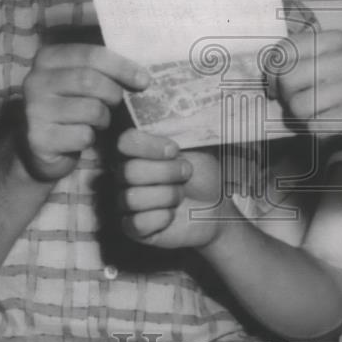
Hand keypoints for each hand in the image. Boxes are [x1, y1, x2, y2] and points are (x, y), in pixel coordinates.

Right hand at [20, 44, 148, 181]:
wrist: (42, 146)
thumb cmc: (73, 106)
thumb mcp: (84, 80)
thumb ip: (104, 68)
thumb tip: (143, 72)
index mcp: (49, 58)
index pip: (91, 54)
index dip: (122, 67)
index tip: (144, 80)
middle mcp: (35, 80)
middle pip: (90, 81)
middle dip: (113, 94)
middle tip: (117, 103)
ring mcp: (34, 110)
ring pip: (90, 109)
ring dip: (104, 118)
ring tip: (99, 120)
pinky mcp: (38, 138)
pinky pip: (82, 135)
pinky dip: (91, 138)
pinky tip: (83, 137)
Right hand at [117, 131, 227, 247]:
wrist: (217, 207)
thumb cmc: (204, 175)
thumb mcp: (198, 147)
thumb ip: (182, 130)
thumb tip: (179, 112)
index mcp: (138, 151)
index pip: (125, 141)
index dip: (149, 146)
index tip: (175, 150)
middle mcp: (126, 175)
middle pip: (130, 171)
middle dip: (167, 173)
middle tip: (186, 174)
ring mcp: (127, 202)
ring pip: (133, 197)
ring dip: (168, 196)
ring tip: (181, 196)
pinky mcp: (133, 228)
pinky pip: (137, 223)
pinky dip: (162, 218)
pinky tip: (172, 215)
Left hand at [273, 30, 341, 160]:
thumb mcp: (336, 64)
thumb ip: (304, 62)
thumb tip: (268, 73)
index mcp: (335, 41)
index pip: (285, 50)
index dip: (273, 72)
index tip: (279, 86)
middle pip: (288, 78)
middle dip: (286, 98)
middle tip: (299, 105)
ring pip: (299, 105)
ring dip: (302, 118)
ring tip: (318, 116)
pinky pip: (315, 126)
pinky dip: (317, 132)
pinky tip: (330, 126)